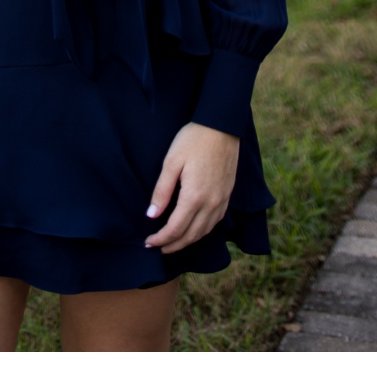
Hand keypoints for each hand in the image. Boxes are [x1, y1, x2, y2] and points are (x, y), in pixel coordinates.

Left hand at [145, 122, 239, 251]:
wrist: (221, 128)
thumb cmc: (192, 141)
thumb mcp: (171, 162)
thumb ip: (162, 191)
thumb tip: (152, 215)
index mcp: (195, 197)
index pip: (176, 228)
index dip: (161, 239)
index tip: (148, 243)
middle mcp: (212, 204)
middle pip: (191, 235)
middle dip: (173, 245)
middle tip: (157, 249)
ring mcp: (222, 201)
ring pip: (205, 231)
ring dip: (188, 241)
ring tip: (172, 244)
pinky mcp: (227, 196)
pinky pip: (215, 222)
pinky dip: (202, 231)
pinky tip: (193, 230)